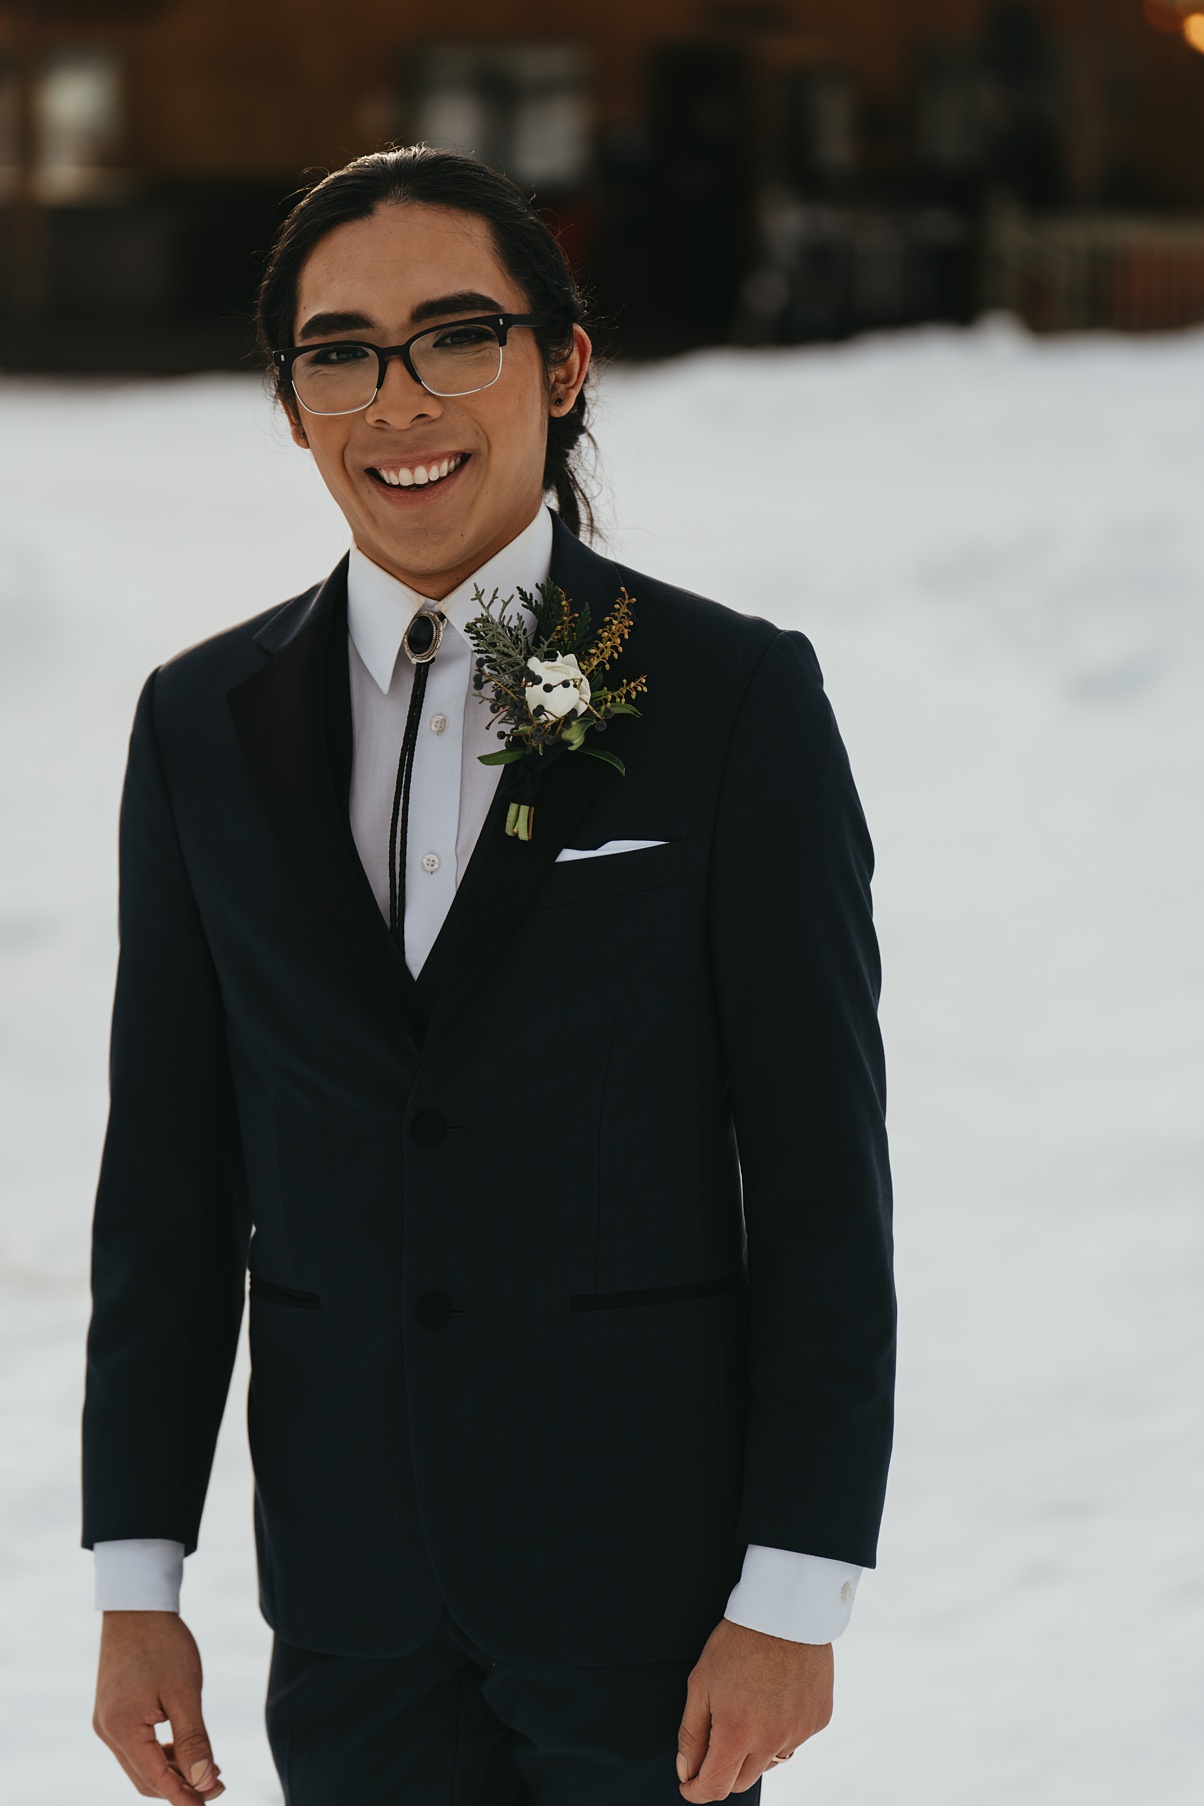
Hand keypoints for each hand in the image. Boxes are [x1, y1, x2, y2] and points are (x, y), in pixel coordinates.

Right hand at [94, 1612, 223, 1800]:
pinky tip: (187, 1749)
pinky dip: (161, 1753)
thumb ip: (194, 1740)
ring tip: (210, 1768)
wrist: (136, 1605)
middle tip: (218, 1786)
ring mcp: (105, 1721)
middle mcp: (107, 1731)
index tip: (211, 1803)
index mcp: (121, 1729)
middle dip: (181, 1787)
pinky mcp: (111, 1710)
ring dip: (173, 1771)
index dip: (184, 1797)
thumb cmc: (163, 1644)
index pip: (155, 1781)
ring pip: (140, 1764)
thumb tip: (204, 1782)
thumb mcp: (185, 1692)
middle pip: (145, 1778)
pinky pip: (136, 1745)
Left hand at [676, 1619, 832, 1799]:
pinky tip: (774, 1699)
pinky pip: (794, 1740)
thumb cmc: (739, 1641)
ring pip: (769, 1763)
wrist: (786, 1611)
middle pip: (741, 1781)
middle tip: (715, 1738)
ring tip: (749, 1708)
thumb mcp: (701, 1682)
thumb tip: (687, 1769)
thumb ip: (691, 1732)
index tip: (689, 1783)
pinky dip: (780, 1730)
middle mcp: (771, 1741)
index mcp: (737, 1733)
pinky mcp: (818, 1721)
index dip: (696, 1790)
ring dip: (753, 1750)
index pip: (714, 1787)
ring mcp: (799, 1733)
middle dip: (723, 1770)